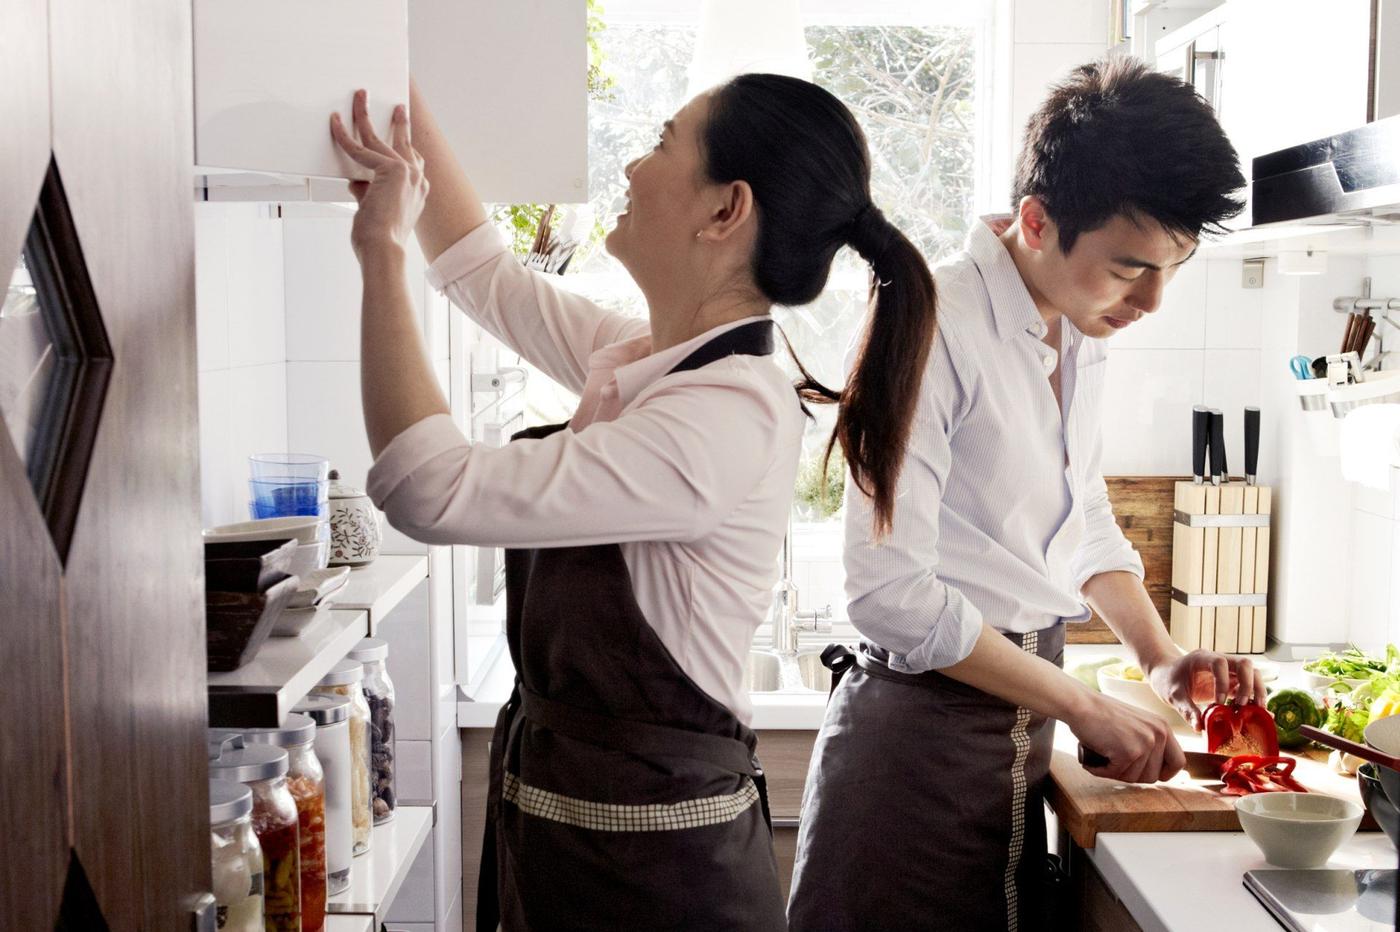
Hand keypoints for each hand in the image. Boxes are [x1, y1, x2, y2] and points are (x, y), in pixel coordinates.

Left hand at [329, 90, 428, 258]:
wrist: (383, 248)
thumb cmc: (380, 238)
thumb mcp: (374, 210)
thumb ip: (368, 192)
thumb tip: (356, 181)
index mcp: (419, 191)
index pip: (414, 162)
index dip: (406, 145)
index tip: (404, 133)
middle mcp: (418, 180)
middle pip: (404, 144)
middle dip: (398, 122)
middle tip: (397, 108)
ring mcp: (408, 173)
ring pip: (380, 138)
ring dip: (366, 115)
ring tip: (360, 98)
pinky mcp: (391, 170)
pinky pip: (360, 149)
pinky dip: (344, 136)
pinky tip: (336, 123)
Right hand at [1068, 691, 1185, 783]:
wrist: (1081, 704)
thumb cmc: (1101, 714)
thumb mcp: (1136, 724)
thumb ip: (1148, 742)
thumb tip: (1156, 772)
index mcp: (1163, 727)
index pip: (1178, 762)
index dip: (1164, 773)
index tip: (1146, 772)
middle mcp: (1158, 735)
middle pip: (1154, 776)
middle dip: (1132, 774)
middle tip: (1114, 763)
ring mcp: (1145, 743)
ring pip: (1134, 778)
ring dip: (1115, 772)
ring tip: (1102, 758)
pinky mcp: (1129, 752)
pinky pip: (1116, 774)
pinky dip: (1100, 771)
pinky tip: (1093, 761)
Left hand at [1147, 649, 1266, 730]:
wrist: (1167, 675)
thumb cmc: (1168, 680)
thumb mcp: (1172, 695)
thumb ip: (1186, 709)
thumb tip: (1199, 727)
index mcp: (1201, 658)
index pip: (1219, 663)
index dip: (1223, 682)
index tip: (1219, 702)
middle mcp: (1219, 660)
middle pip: (1244, 663)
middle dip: (1248, 684)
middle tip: (1243, 705)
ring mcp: (1228, 670)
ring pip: (1252, 672)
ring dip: (1257, 690)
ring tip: (1256, 710)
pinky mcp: (1232, 681)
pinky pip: (1249, 686)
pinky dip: (1255, 698)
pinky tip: (1255, 713)